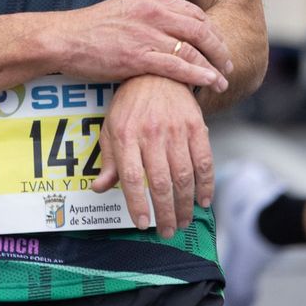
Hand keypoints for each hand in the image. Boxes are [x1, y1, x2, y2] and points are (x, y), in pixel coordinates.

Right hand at [57, 0, 232, 92]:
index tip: (218, 45)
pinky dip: (199, 75)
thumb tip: (173, 23)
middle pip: (201, 30)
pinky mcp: (139, 57)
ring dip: (214, 67)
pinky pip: (179, 67)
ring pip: (194, 50)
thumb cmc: (92, 27)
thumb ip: (150, 13)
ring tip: (222, 79)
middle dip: (220, 49)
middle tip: (228, 64)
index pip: (194, 13)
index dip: (212, 31)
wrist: (64, 39)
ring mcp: (146, 35)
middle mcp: (152, 12)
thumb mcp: (125, 8)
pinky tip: (209, 83)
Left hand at [90, 75, 212, 237]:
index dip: (137, 204)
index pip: (131, 177)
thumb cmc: (129, 105)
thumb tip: (99, 188)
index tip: (142, 225)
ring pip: (184, 177)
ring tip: (183, 221)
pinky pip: (204, 162)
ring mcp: (175, 130)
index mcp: (125, 135)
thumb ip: (109, 160)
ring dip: (185, 205)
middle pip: (160, 182)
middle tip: (168, 232)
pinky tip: (202, 202)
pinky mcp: (196, 127)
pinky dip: (206, 186)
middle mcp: (150, 134)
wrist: (157, 73)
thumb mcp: (111, 128)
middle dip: (165, 213)